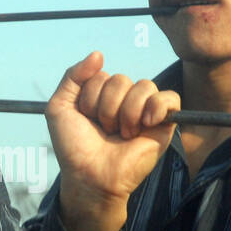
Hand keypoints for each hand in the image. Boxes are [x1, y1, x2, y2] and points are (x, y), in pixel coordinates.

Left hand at [48, 51, 179, 230]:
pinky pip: (170, 98)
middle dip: (107, 106)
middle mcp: (124, 102)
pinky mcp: (164, 125)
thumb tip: (99, 54)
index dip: (90, 97)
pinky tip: (145, 123)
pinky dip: (157, 106)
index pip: (101, 75)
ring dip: (127, 112)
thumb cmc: (74, 148)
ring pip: (144, 86)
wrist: (89, 176)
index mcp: (102, 96)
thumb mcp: (59, 107)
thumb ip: (73, 76)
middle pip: (122, 79)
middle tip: (104, 130)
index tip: (86, 119)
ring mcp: (145, 112)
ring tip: (122, 133)